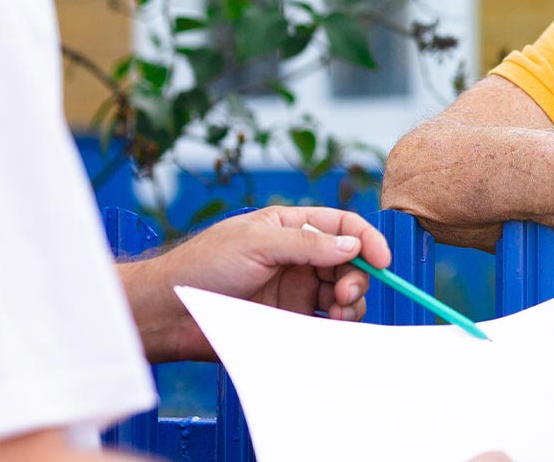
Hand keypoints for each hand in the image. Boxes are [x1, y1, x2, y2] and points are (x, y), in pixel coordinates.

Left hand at [119, 205, 390, 362]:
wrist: (171, 312)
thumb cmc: (204, 265)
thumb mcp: (256, 243)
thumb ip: (307, 244)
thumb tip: (353, 244)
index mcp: (289, 228)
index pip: (341, 226)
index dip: (366, 239)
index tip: (382, 260)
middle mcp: (297, 257)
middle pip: (349, 262)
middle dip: (357, 276)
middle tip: (346, 294)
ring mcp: (295, 289)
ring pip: (343, 293)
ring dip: (351, 302)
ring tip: (339, 314)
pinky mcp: (290, 320)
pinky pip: (326, 321)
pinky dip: (338, 324)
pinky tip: (333, 327)